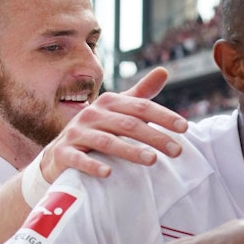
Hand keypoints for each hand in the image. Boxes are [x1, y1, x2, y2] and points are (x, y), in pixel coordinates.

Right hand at [41, 67, 188, 179]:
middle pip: (128, 125)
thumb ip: (141, 95)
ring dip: (130, 151)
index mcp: (109, 103)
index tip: (185, 127)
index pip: (141, 107)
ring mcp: (76, 133)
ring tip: (152, 160)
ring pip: (107, 141)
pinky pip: (79, 159)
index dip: (163, 116)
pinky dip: (93, 166)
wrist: (59, 153)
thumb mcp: (118, 111)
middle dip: (155, 137)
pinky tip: (108, 173)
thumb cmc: (96, 131)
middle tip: (178, 151)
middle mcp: (92, 114)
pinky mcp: (64, 153)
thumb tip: (164, 70)